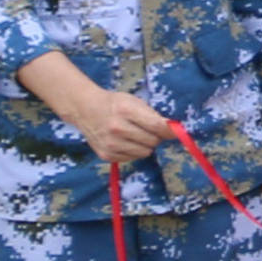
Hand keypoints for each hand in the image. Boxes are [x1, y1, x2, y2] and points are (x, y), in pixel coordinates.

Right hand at [53, 76, 178, 170]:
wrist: (86, 110)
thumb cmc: (115, 104)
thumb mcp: (134, 102)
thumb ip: (153, 115)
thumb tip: (173, 129)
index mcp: (126, 111)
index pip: (156, 126)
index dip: (169, 131)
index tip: (175, 131)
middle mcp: (117, 128)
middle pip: (152, 141)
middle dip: (156, 137)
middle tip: (150, 130)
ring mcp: (110, 144)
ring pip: (144, 152)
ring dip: (145, 145)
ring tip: (136, 135)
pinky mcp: (106, 155)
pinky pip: (132, 158)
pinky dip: (133, 151)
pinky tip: (125, 141)